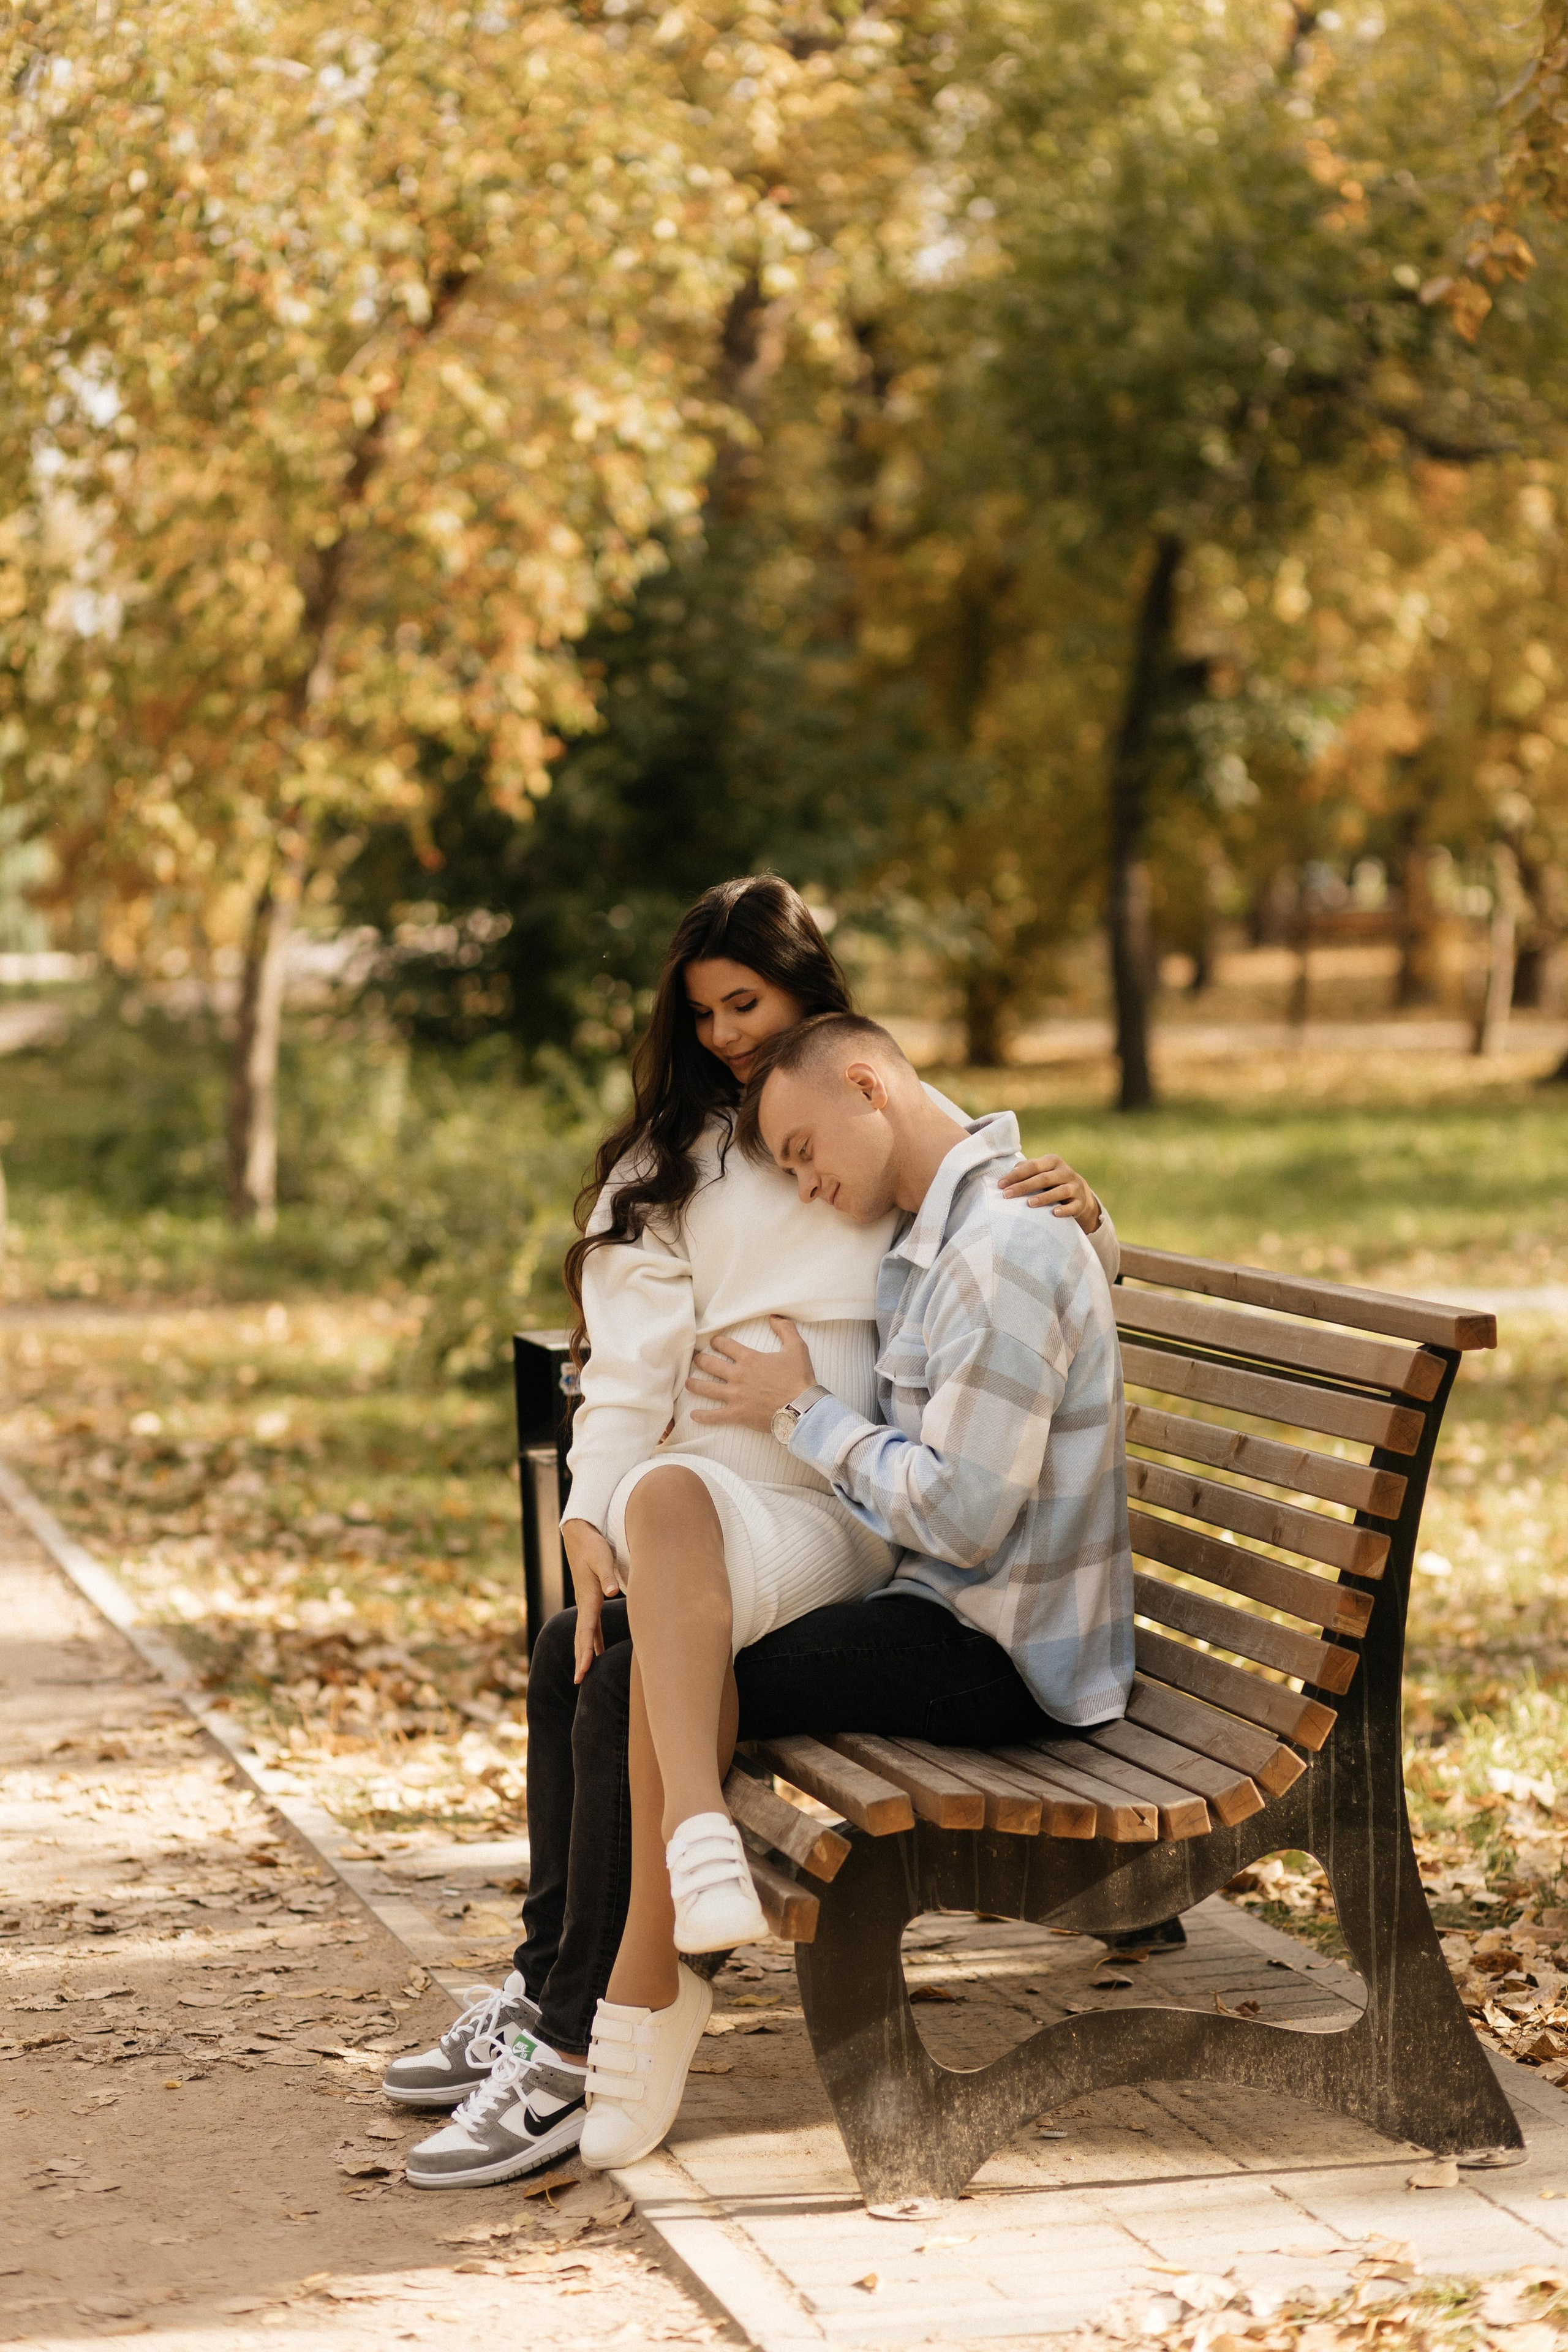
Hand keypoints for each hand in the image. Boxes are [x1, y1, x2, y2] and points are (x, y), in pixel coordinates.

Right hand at [561, 1519, 619, 1682]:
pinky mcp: (590, 1599)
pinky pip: (590, 1626)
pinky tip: (599, 1651)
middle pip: (581, 1637)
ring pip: (584, 1633)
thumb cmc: (593, 1546)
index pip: (586, 1630)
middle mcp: (585, 1603)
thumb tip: (613, 1592)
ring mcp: (586, 1602)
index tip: (583, 1670)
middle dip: (581, 1659)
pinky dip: (592, 1640)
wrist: (580, 1536)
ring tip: (585, 1673)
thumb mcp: (602, 1558)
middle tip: (579, 1681)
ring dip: (585, 1652)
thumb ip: (607, 1576)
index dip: (585, 1651)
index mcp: (588, 1597)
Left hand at [687, 1315, 816, 1434]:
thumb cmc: (799, 1379)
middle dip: (701, 1361)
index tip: (713, 1342)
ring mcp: (735, 1395)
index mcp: (749, 1359)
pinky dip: (703, 1416)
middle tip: (696, 1360)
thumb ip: (785, 1329)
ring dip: (695, 1385)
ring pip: (707, 1388)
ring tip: (687, 1383)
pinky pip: (715, 1415)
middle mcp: (738, 1375)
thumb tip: (774, 1316)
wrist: (802, 1408)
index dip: (717, 1342)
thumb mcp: (797, 1348)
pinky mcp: (737, 1414)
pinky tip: (693, 1415)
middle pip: (711, 1365)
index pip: (725, 1345)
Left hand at [998, 1153, 1101, 1232]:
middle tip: (1007, 1195)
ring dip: (1044, 1197)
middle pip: (1044, 1178)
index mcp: (1053, 1161)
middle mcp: (1065, 1172)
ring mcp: (1075, 1187)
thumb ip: (1026, 1169)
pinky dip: (1064, 1210)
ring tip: (1029, 1204)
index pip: (1032, 1166)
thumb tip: (1010, 1172)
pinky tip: (1054, 1213)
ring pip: (1060, 1191)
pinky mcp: (1080, 1202)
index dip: (1016, 1175)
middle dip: (1024, 1186)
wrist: (1079, 1192)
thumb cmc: (1051, 1181)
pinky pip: (1073, 1206)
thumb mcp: (1041, 1171)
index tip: (1000, 1185)